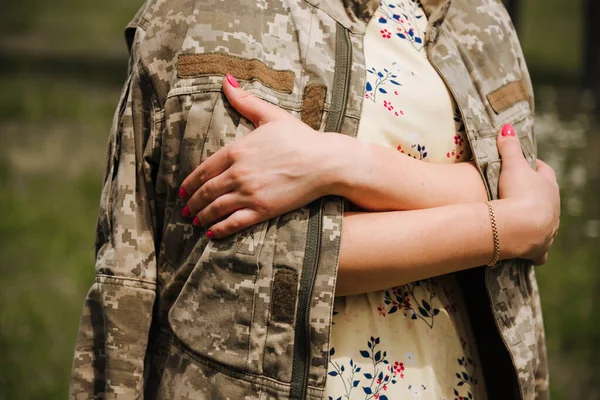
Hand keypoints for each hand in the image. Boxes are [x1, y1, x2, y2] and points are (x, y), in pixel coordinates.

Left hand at [179, 74, 345, 237]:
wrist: (325, 161)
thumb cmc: (300, 137)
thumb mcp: (271, 115)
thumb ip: (245, 101)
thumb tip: (226, 80)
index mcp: (237, 151)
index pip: (204, 169)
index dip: (190, 183)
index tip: (182, 191)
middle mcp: (238, 173)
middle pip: (206, 191)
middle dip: (192, 202)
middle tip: (185, 210)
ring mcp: (249, 193)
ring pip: (215, 208)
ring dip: (201, 217)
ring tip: (195, 222)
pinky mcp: (262, 210)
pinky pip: (234, 222)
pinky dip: (219, 230)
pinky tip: (211, 233)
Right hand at [495, 124, 559, 264]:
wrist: (519, 226)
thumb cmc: (518, 192)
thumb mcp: (512, 165)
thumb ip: (509, 146)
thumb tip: (507, 128)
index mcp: (549, 186)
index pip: (544, 173)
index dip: (535, 168)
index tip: (524, 165)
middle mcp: (553, 208)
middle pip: (547, 199)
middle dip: (536, 196)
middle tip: (519, 194)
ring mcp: (548, 229)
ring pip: (547, 223)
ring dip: (537, 221)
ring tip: (522, 221)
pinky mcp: (539, 248)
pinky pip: (540, 251)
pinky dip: (536, 249)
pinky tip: (529, 249)